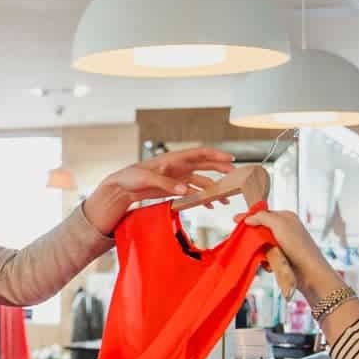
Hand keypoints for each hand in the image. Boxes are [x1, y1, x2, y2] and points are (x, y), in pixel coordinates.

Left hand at [82, 147, 236, 231]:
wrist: (121, 187)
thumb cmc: (131, 177)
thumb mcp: (148, 178)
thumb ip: (167, 184)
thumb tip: (186, 190)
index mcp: (174, 158)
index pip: (200, 153)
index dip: (216, 154)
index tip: (231, 158)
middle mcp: (179, 166)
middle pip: (206, 165)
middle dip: (222, 170)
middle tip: (237, 177)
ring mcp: (178, 177)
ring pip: (202, 180)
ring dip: (213, 189)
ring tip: (226, 199)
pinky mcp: (174, 188)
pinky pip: (193, 191)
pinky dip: (202, 197)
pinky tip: (209, 206)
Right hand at [239, 210, 343, 298]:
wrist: (310, 273)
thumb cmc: (298, 247)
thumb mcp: (279, 225)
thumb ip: (262, 217)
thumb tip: (248, 219)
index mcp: (286, 217)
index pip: (263, 214)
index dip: (249, 216)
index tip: (235, 220)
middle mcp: (286, 229)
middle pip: (261, 228)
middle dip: (253, 235)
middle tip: (243, 240)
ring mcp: (284, 243)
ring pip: (261, 243)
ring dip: (259, 250)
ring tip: (263, 255)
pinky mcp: (283, 257)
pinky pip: (266, 255)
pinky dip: (265, 260)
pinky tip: (269, 264)